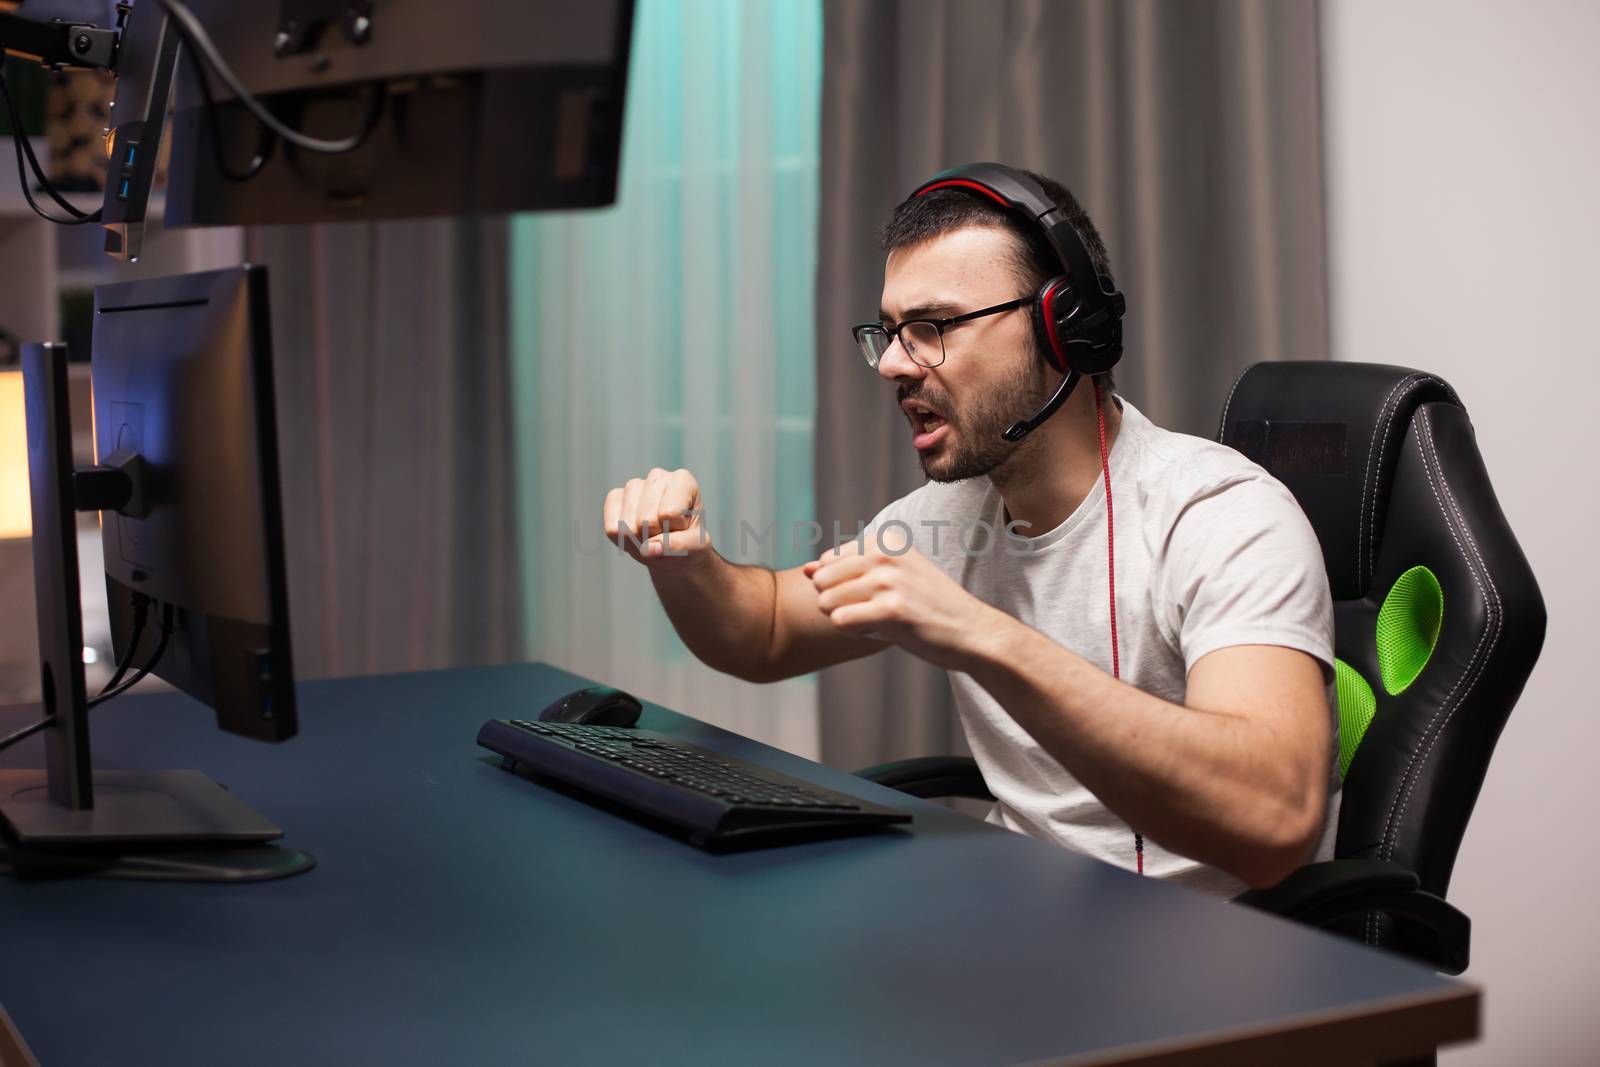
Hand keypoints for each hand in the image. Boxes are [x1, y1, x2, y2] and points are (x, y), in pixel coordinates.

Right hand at [602, 467, 711, 568]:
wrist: (674, 547)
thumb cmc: (688, 541)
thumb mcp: (697, 547)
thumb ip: (680, 546)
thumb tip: (648, 548)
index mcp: (683, 481)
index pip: (670, 514)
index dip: (675, 530)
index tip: (682, 528)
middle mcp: (657, 476)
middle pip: (646, 521)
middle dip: (655, 538)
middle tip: (665, 535)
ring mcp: (633, 485)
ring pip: (627, 526)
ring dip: (639, 541)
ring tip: (652, 536)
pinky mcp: (614, 497)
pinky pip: (612, 529)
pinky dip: (624, 542)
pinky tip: (636, 534)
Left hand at [803, 533, 997, 670]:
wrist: (972, 631)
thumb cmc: (928, 605)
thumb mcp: (891, 576)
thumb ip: (846, 569)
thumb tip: (804, 568)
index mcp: (886, 539)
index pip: (828, 561)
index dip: (843, 586)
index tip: (876, 594)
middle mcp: (885, 554)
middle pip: (822, 581)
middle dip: (836, 602)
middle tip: (872, 611)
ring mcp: (888, 580)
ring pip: (827, 601)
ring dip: (845, 618)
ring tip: (878, 620)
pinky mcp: (891, 610)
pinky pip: (840, 621)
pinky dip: (854, 632)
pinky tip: (881, 631)